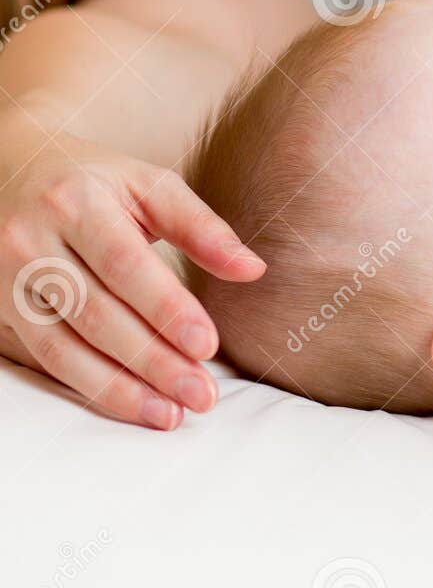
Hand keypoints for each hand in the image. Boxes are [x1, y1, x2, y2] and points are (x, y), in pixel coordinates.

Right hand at [0, 118, 263, 428]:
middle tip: (203, 395)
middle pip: (97, 315)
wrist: (9, 174)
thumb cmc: (95, 183)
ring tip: (173, 413)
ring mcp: (7, 281)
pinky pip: (47, 360)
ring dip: (123, 389)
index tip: (207, 346)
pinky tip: (135, 406)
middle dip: (154, 361)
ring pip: (66, 348)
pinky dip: (93, 389)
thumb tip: (253, 270)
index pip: (125, 265)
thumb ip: (201, 227)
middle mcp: (31, 243)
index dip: (166, 309)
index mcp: (74, 203)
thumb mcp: (148, 185)